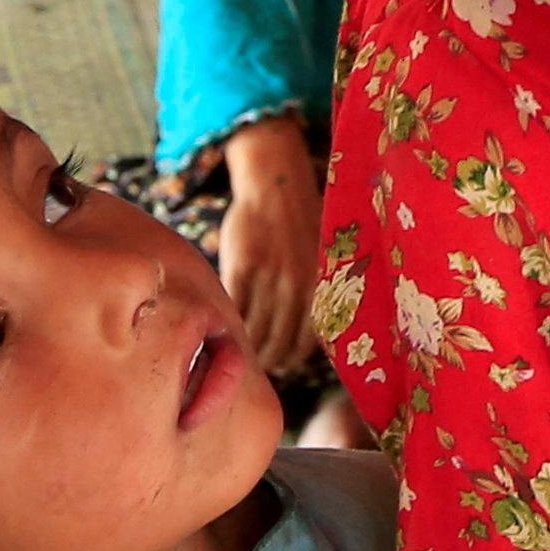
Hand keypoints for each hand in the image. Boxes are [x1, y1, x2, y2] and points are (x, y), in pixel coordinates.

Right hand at [213, 114, 322, 372]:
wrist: (277, 185)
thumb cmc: (302, 223)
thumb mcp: (323, 259)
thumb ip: (316, 295)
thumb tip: (308, 338)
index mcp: (321, 286)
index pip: (306, 341)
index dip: (292, 358)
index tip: (282, 365)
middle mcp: (297, 284)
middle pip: (278, 340)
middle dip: (268, 358)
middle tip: (257, 365)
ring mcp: (269, 275)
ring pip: (254, 328)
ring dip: (247, 346)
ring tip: (241, 351)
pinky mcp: (243, 265)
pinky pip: (235, 305)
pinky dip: (230, 321)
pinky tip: (226, 326)